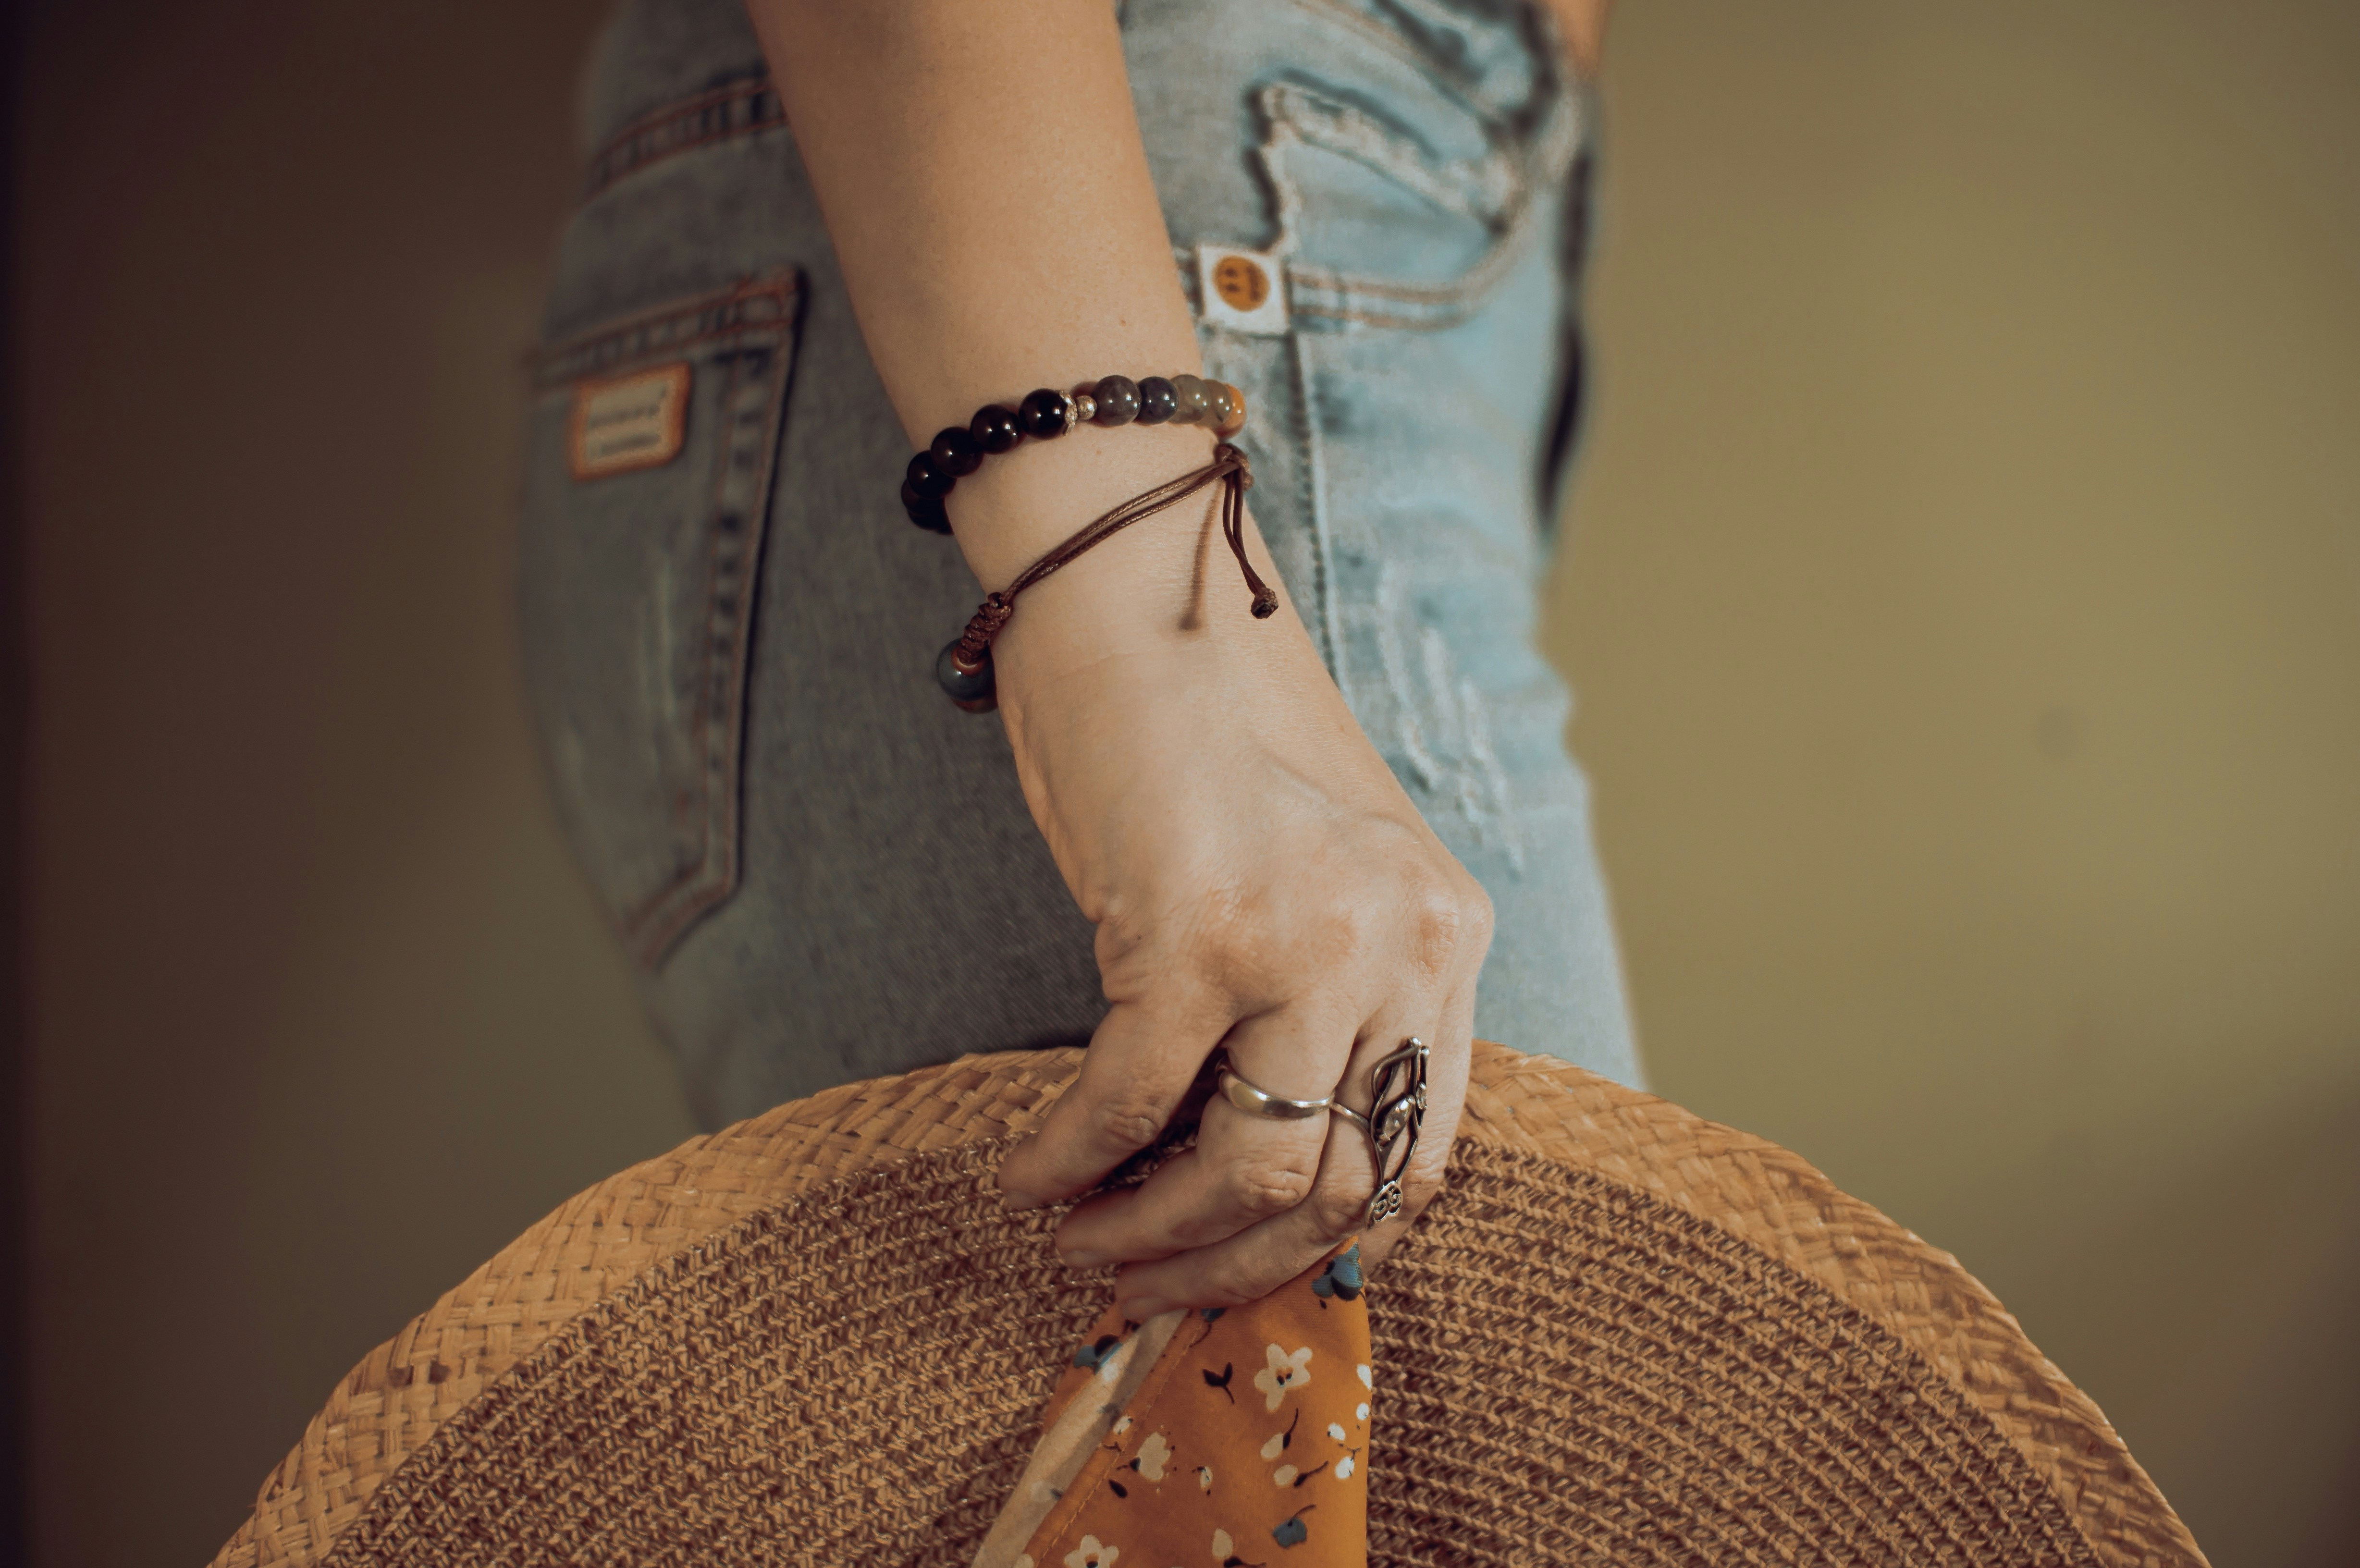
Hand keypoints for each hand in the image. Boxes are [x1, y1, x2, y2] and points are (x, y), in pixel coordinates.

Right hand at [985, 453, 1491, 1317]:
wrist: (1137, 603)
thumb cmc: (1207, 738)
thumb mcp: (1315, 873)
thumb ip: (1324, 998)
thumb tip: (1255, 1161)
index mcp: (1445, 933)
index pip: (1428, 1149)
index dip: (1333, 1237)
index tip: (1245, 1261)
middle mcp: (1402, 942)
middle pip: (1344, 1182)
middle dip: (1233, 1259)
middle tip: (1143, 1280)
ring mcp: (1307, 939)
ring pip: (1251, 1166)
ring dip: (1153, 1230)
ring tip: (1082, 1237)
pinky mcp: (1196, 930)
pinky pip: (1130, 1102)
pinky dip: (1071, 1159)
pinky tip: (1030, 1172)